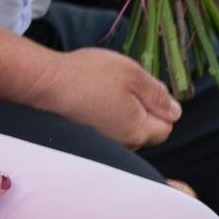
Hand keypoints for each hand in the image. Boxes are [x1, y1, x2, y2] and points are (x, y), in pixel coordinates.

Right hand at [27, 46, 179, 149]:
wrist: (44, 82)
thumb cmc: (88, 75)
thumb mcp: (133, 74)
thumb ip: (159, 94)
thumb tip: (175, 111)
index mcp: (138, 130)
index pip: (168, 125)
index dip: (160, 104)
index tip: (142, 87)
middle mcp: (123, 144)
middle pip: (148, 130)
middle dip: (144, 111)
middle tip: (124, 87)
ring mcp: (104, 143)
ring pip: (127, 129)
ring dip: (124, 113)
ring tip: (105, 91)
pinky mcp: (88, 137)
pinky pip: (109, 128)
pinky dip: (107, 115)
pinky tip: (93, 99)